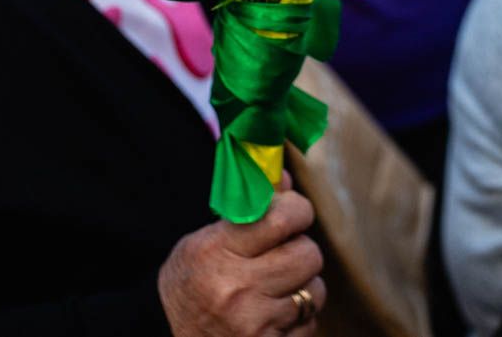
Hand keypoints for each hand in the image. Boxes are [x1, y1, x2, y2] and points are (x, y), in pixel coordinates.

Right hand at [159, 186, 326, 335]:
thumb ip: (246, 210)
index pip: (282, 218)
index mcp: (217, 252)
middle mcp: (238, 287)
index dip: (297, 210)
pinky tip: (273, 314)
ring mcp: (254, 322)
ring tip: (276, 287)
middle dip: (301, 249)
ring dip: (303, 286)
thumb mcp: (202, 242)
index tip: (294, 213)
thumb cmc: (186, 286)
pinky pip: (310, 324)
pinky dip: (298, 318)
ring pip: (314, 291)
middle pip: (308, 254)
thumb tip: (286, 179)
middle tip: (284, 253)